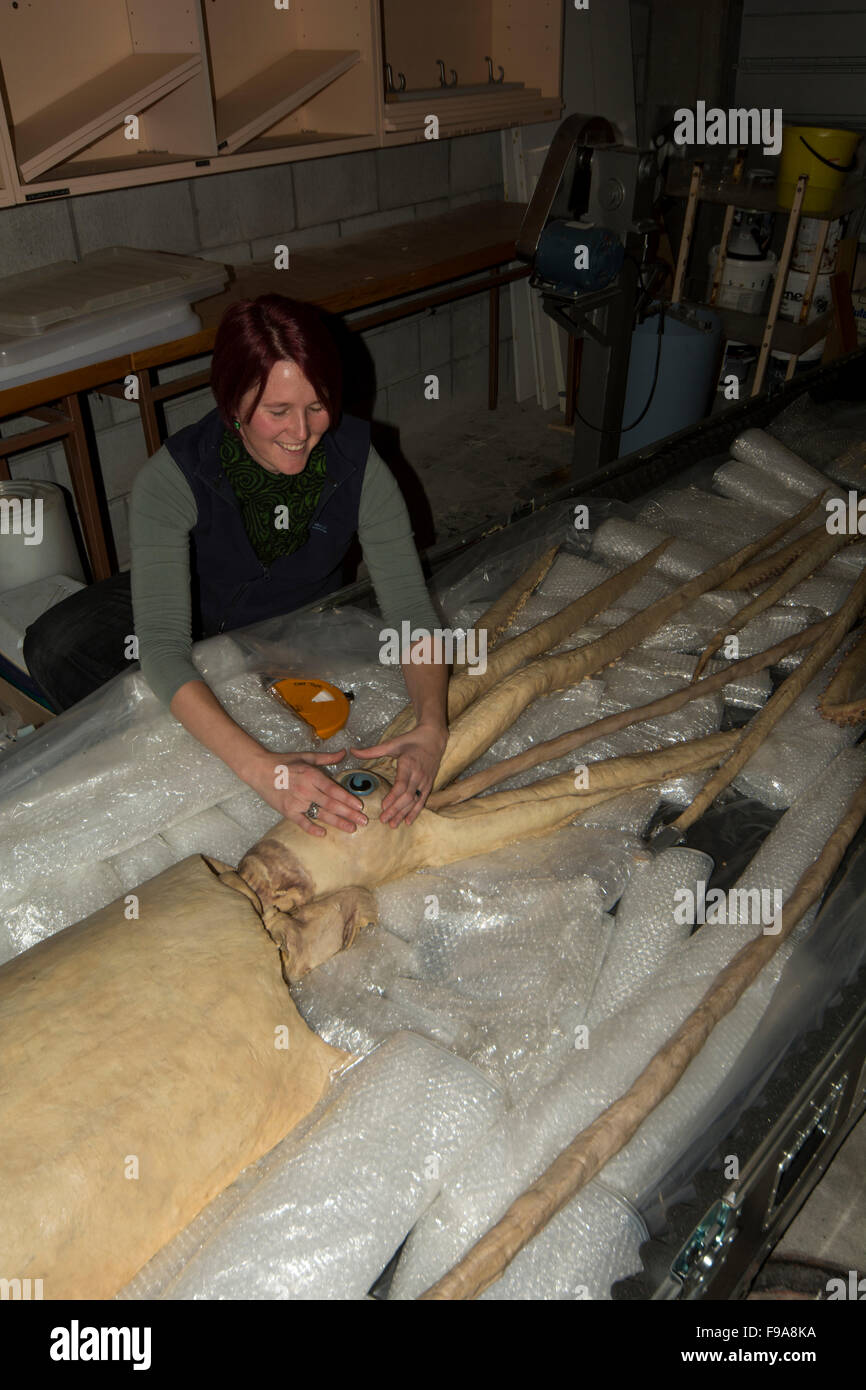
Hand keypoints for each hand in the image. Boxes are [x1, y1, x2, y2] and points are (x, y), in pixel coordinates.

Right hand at [242, 747, 367, 837]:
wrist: (259, 770)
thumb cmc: (284, 762)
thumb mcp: (307, 757)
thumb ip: (327, 758)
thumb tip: (344, 753)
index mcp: (311, 775)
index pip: (333, 789)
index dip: (347, 798)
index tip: (359, 806)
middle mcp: (306, 789)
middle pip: (331, 804)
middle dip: (349, 813)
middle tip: (363, 821)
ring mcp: (296, 802)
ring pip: (320, 814)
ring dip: (337, 822)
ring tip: (351, 828)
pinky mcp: (287, 811)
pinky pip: (301, 822)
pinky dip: (312, 828)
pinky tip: (323, 833)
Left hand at [354, 724, 447, 827]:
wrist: (434, 738)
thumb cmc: (411, 740)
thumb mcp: (392, 743)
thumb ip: (372, 751)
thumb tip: (352, 751)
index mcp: (408, 764)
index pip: (401, 784)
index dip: (393, 797)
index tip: (383, 806)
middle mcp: (418, 774)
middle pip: (407, 796)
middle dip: (395, 810)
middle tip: (383, 820)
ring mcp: (425, 781)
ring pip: (414, 801)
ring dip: (404, 814)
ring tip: (393, 824)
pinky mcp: (429, 784)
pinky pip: (422, 800)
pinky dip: (415, 812)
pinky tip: (408, 821)